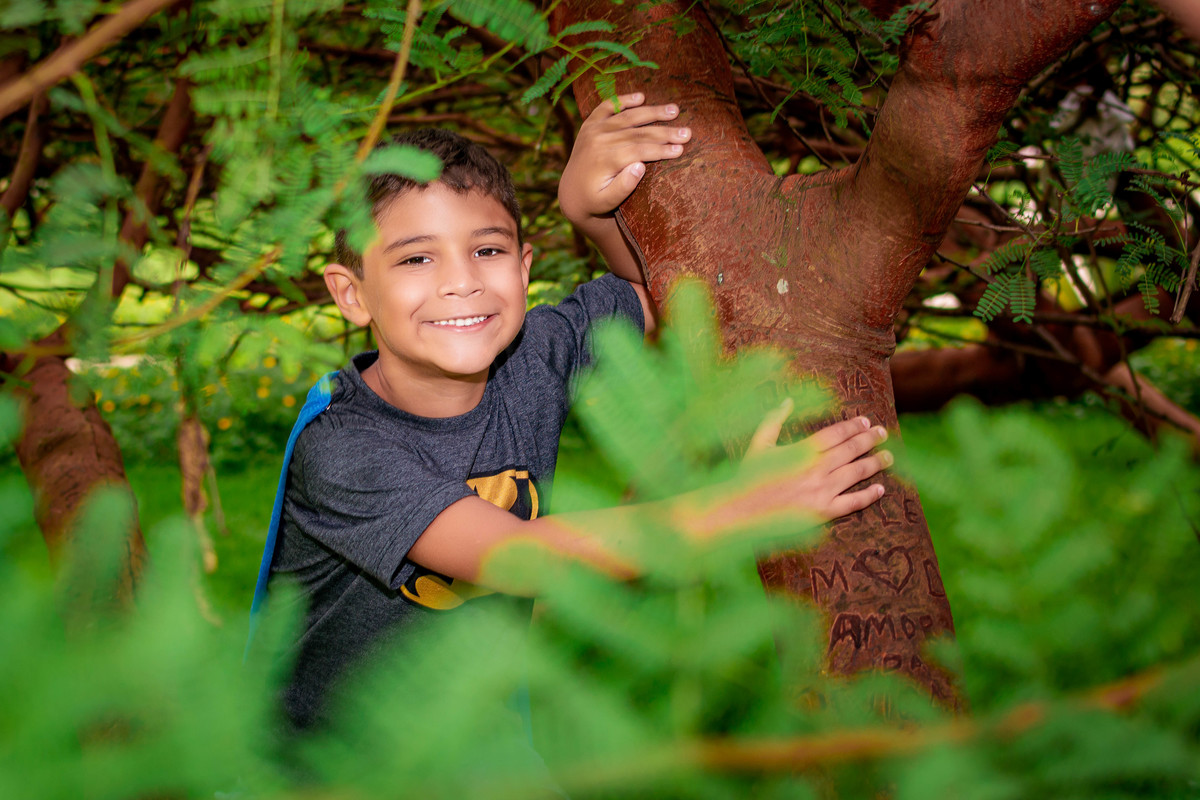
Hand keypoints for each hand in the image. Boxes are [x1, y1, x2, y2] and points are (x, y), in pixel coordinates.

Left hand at [559, 92, 690, 225]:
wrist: (571, 193)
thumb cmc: (594, 200)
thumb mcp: (607, 202)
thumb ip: (623, 187)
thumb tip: (640, 167)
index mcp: (604, 159)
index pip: (638, 151)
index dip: (661, 150)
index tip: (681, 149)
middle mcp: (598, 140)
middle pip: (638, 133)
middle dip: (665, 132)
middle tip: (687, 132)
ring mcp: (594, 129)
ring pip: (628, 117)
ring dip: (652, 112)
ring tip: (675, 110)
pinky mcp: (590, 124)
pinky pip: (607, 107)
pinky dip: (623, 100)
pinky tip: (641, 97)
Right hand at [747, 399, 891, 521]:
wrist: (741, 511)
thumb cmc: (749, 477)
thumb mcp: (759, 444)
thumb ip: (774, 420)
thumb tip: (788, 400)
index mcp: (802, 450)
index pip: (836, 433)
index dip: (854, 426)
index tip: (866, 421)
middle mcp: (816, 468)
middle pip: (851, 450)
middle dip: (870, 439)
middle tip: (883, 433)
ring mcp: (821, 491)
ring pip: (857, 473)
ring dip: (876, 463)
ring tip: (888, 457)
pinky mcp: (823, 512)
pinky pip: (852, 503)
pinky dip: (869, 496)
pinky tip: (880, 489)